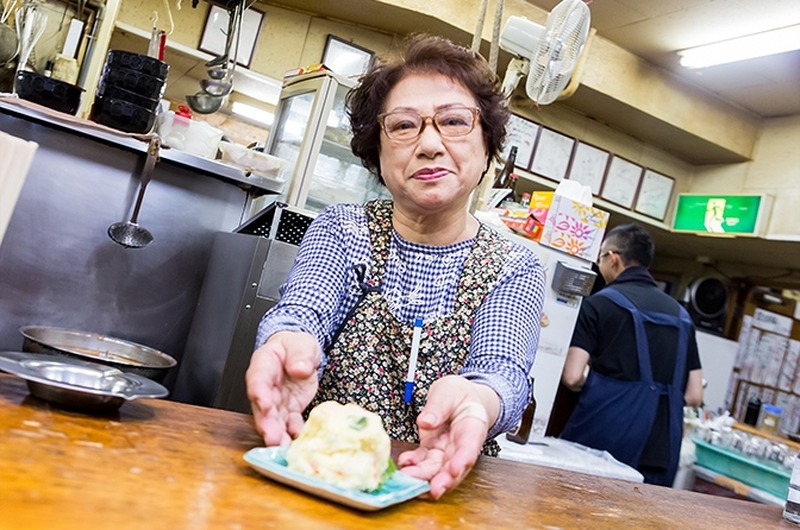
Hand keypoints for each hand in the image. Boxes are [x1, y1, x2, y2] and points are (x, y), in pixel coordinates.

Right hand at [245, 331, 320, 445]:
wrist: (301, 355)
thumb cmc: (295, 347)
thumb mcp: (301, 344)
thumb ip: (300, 355)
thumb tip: (299, 369)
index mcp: (264, 364)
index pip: (258, 379)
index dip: (260, 392)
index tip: (265, 404)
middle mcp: (265, 386)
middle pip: (261, 406)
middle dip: (266, 423)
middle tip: (271, 437)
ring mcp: (275, 400)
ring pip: (272, 419)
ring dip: (276, 434)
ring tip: (281, 447)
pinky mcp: (288, 410)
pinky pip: (288, 423)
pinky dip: (292, 432)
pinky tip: (296, 440)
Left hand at [397, 375, 498, 498]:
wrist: (458, 396)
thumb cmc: (459, 393)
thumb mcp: (450, 391)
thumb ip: (438, 406)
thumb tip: (425, 422)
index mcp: (473, 427)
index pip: (470, 448)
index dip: (462, 461)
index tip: (453, 471)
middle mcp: (461, 444)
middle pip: (454, 466)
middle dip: (443, 480)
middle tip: (432, 489)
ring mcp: (446, 450)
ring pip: (437, 469)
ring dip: (424, 477)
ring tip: (409, 478)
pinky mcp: (432, 450)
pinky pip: (423, 461)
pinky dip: (414, 465)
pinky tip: (405, 464)